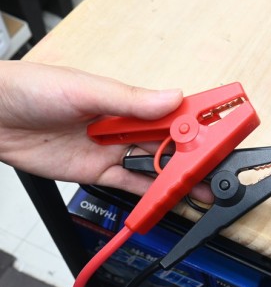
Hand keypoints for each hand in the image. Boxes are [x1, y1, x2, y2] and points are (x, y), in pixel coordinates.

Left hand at [0, 61, 212, 202]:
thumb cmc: (33, 90)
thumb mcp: (86, 90)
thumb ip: (131, 100)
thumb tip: (172, 98)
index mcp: (127, 100)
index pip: (173, 113)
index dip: (198, 124)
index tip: (221, 134)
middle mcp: (125, 125)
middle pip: (170, 144)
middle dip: (194, 157)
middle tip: (216, 169)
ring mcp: (113, 150)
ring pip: (154, 166)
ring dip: (178, 177)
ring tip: (201, 188)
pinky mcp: (99, 172)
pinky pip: (131, 184)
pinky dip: (150, 194)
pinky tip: (168, 197)